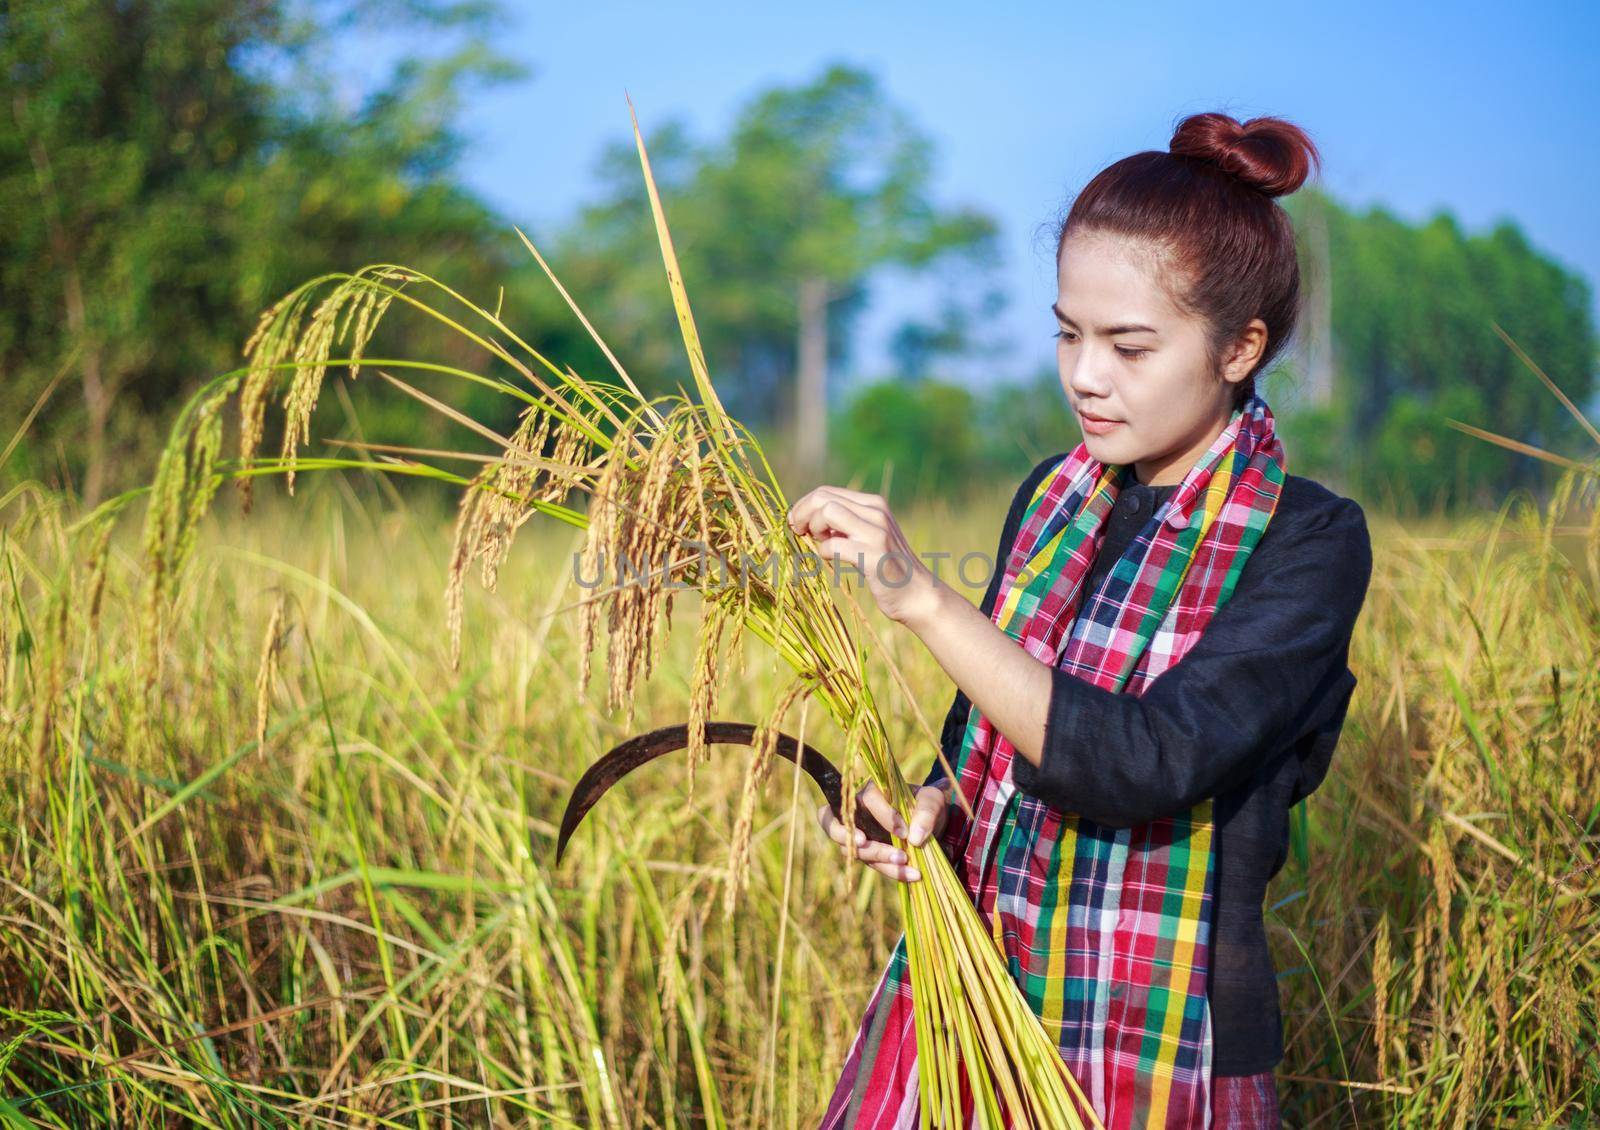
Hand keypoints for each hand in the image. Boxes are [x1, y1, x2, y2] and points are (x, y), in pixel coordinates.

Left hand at [786, 486, 941, 624]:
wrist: (917, 594)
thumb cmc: (885, 567)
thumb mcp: (867, 536)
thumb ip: (844, 525)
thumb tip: (807, 518)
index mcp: (873, 504)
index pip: (826, 492)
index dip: (804, 506)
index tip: (796, 524)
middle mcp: (876, 512)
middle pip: (823, 498)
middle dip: (802, 514)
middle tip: (798, 532)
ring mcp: (876, 532)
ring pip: (828, 512)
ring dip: (814, 529)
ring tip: (820, 544)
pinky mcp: (874, 555)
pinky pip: (833, 546)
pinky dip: (825, 553)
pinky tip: (833, 561)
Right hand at [816, 781, 951, 882]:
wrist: (934, 826)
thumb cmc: (928, 805)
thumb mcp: (933, 801)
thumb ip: (926, 813)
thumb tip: (914, 838)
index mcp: (872, 792)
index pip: (867, 800)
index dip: (883, 816)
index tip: (904, 832)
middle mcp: (857, 813)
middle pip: (833, 824)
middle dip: (850, 837)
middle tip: (871, 845)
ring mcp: (860, 836)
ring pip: (852, 850)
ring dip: (878, 858)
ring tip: (905, 862)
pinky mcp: (868, 855)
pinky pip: (872, 864)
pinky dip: (890, 871)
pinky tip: (912, 874)